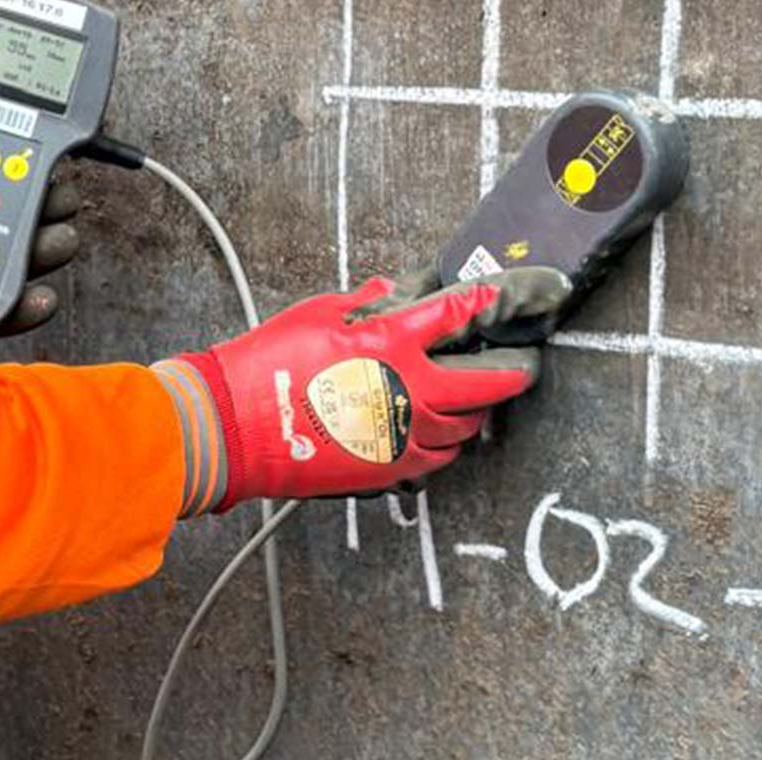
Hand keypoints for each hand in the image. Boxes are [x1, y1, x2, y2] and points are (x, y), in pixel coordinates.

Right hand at [158, 268, 568, 512]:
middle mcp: (408, 390)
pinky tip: (438, 433)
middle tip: (525, 363)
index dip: (500, 299)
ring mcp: (402, 435)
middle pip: (488, 382)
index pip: (461, 312)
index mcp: (391, 342)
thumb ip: (366, 302)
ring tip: (477, 398)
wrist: (235, 428)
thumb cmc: (268, 365)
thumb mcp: (319, 313)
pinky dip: (446, 443)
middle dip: (515, 370)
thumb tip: (393, 291)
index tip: (525, 294)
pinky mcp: (389, 469)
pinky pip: (438, 458)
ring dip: (479, 410)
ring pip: (468, 427)